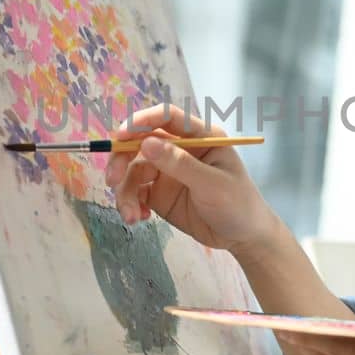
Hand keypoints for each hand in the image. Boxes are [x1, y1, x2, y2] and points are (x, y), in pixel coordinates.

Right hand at [104, 103, 278, 252]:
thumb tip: (146, 143)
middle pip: (140, 142)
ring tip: (130, 215)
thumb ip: (180, 164)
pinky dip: (131, 203)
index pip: (167, 117)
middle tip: (112, 180)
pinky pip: (135, 192)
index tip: (121, 135)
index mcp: (200, 137)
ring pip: (133, 171)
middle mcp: (180, 150)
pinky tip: (139, 218)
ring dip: (125, 191)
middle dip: (122, 159)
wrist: (243, 238)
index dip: (142, 121)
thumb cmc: (238, 204)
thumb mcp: (212, 185)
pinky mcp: (159, 193)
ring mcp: (167, 171)